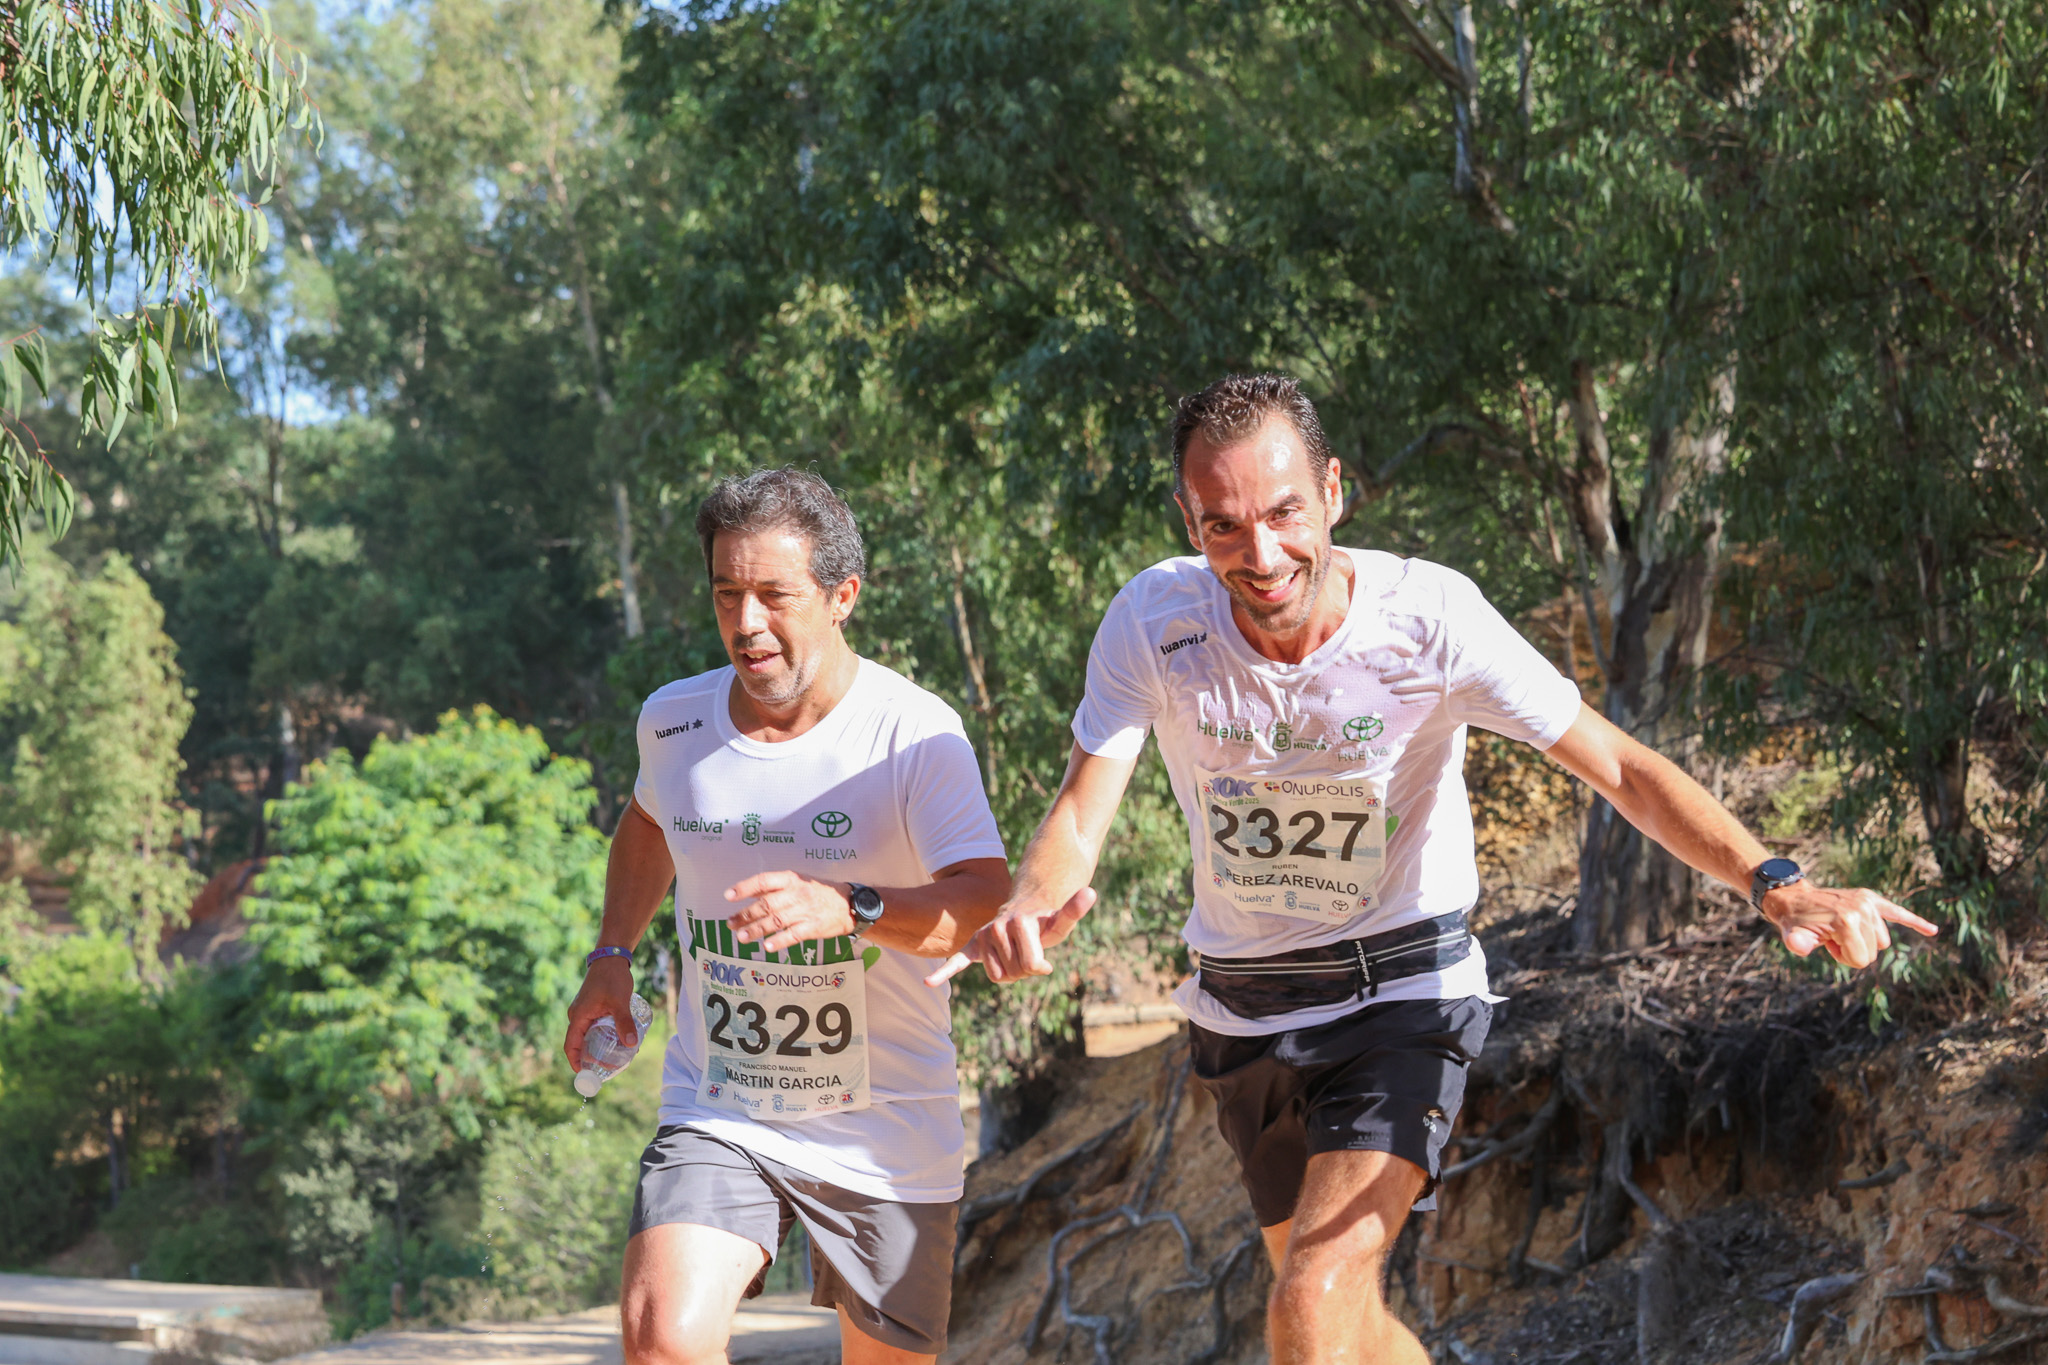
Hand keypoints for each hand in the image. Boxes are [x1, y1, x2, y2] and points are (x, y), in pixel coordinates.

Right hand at [563, 956, 635, 1070]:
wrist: (611, 957)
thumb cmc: (612, 977)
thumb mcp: (619, 1002)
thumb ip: (624, 1022)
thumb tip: (631, 1045)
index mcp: (578, 1016)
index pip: (570, 1045)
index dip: (576, 1062)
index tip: (585, 1075)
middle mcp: (578, 1016)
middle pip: (581, 1043)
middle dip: (593, 1057)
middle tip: (611, 1067)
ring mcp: (585, 1011)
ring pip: (590, 1035)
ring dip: (601, 1046)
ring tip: (619, 1054)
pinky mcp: (593, 1007)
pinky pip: (595, 1026)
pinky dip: (604, 1035)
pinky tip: (620, 1038)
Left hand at [724, 871, 855, 953]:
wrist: (850, 903)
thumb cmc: (820, 892)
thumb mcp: (800, 881)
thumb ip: (776, 887)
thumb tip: (749, 893)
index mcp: (792, 879)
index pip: (764, 881)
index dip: (745, 888)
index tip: (728, 896)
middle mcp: (797, 893)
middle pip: (766, 904)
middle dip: (746, 915)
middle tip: (730, 924)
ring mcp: (806, 910)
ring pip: (776, 920)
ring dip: (757, 930)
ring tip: (742, 937)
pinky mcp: (814, 926)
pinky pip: (793, 934)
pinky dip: (779, 941)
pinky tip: (767, 947)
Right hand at [925, 887, 1096, 986]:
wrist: (1021, 915)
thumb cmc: (1045, 924)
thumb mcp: (1061, 921)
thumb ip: (1073, 910)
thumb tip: (1091, 892)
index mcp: (1018, 922)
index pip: (1032, 966)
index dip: (1040, 968)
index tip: (1044, 961)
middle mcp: (996, 928)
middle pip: (1015, 974)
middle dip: (1025, 971)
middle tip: (1029, 954)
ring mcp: (983, 938)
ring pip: (997, 977)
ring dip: (1009, 973)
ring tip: (1015, 954)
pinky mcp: (971, 948)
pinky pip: (955, 962)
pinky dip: (943, 973)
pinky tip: (930, 983)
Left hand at [1763, 882, 1938, 968]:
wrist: (1794, 898)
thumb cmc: (1795, 923)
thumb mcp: (1793, 937)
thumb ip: (1797, 944)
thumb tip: (1799, 945)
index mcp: (1848, 921)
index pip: (1862, 960)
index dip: (1844, 959)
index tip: (1828, 946)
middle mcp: (1862, 909)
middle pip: (1874, 951)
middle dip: (1853, 950)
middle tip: (1832, 936)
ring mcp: (1867, 902)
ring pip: (1881, 941)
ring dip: (1862, 940)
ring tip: (1840, 929)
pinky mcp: (1871, 899)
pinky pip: (1898, 913)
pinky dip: (1915, 922)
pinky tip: (1932, 931)